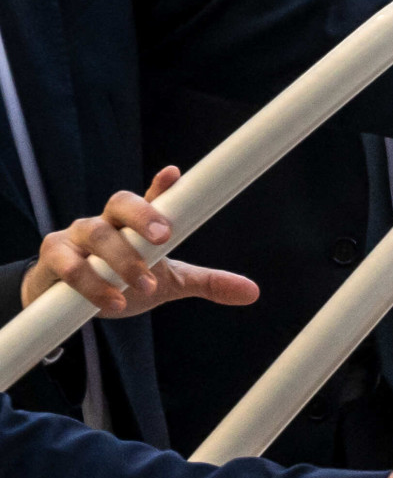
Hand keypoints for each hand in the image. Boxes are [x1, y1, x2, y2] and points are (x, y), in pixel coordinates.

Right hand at [20, 166, 255, 318]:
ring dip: (120, 260)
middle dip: (143, 216)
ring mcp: (75, 237)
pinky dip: (88, 282)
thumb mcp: (168, 283)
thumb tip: (254, 292)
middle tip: (164, 238)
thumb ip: (206, 283)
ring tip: (141, 287)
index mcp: (134, 224)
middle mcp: (105, 223)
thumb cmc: (122, 282)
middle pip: (120, 204)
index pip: (148, 198)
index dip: (161, 186)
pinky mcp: (53, 258)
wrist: (70, 304)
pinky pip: (67, 263)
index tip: (174, 173)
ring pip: (96, 234)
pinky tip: (110, 301)